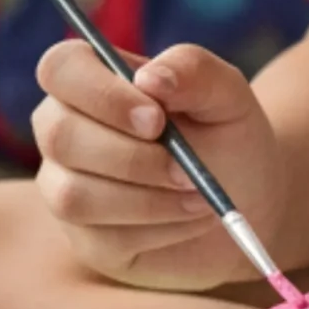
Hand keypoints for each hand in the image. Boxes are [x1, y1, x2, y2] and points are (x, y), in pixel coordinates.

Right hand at [30, 38, 287, 291]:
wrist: (249, 200)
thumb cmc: (227, 136)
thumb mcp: (226, 94)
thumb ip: (193, 70)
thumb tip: (149, 77)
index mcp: (91, 80)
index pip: (60, 68)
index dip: (100, 92)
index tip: (156, 118)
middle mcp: (65, 130)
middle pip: (60, 135)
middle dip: (130, 157)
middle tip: (187, 169)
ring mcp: (67, 187)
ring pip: (73, 195)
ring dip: (147, 199)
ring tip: (198, 194)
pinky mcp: (87, 239)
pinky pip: (104, 237)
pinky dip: (160, 227)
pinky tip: (191, 216)